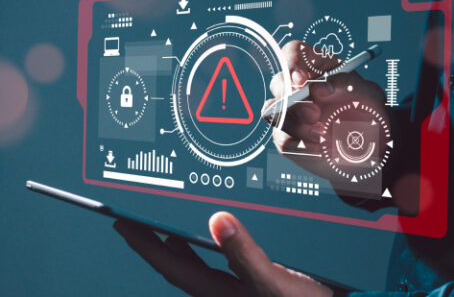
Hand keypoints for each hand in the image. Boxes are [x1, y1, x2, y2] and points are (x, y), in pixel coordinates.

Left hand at [114, 212, 332, 296]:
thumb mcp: (275, 282)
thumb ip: (246, 254)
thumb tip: (216, 220)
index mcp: (221, 293)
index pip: (173, 267)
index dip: (146, 246)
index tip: (122, 223)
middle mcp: (225, 293)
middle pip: (180, 268)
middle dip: (157, 246)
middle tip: (138, 221)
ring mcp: (239, 291)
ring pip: (199, 269)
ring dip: (182, 249)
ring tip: (170, 229)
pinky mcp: (255, 285)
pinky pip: (221, 266)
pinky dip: (210, 250)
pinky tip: (219, 240)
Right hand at [263, 40, 386, 179]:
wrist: (373, 144)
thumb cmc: (369, 111)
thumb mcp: (367, 92)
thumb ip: (346, 83)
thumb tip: (322, 88)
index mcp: (317, 66)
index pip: (294, 53)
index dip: (292, 63)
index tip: (302, 80)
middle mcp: (298, 87)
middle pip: (278, 82)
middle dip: (292, 98)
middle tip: (314, 114)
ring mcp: (291, 113)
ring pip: (274, 113)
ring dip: (297, 125)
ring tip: (324, 135)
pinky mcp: (289, 137)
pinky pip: (284, 141)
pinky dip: (302, 147)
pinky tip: (322, 150)